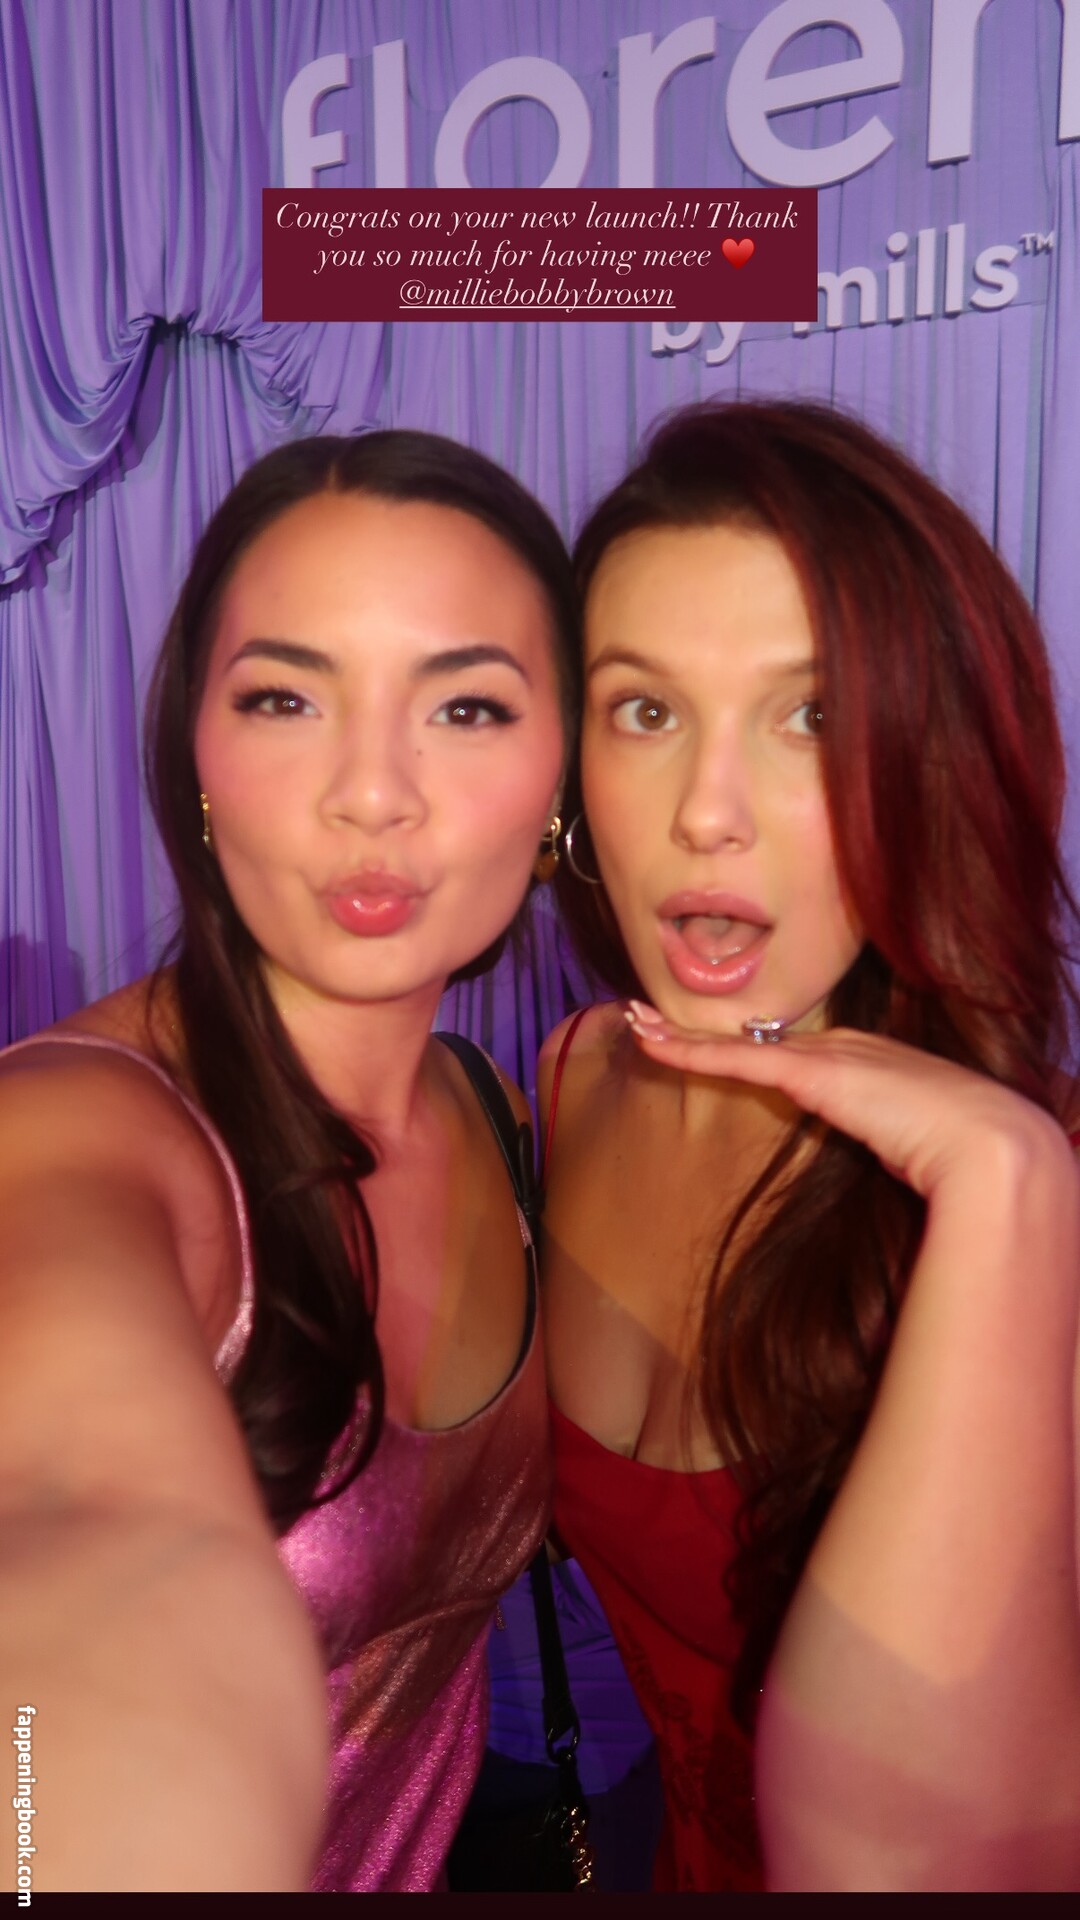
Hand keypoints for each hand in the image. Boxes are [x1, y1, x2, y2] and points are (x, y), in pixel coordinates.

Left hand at [624, 1002, 1073, 1201]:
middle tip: (646, 1019)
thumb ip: (888, 1150)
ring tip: (632, 1021)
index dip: (749, 1047)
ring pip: (735, 1043)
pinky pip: (735, 1058)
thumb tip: (884, 1169)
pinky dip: (688, 1051)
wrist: (989, 1145)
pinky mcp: (813, 1072)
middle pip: (757, 1039)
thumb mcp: (916, 1151)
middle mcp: (845, 1047)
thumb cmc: (966, 1160)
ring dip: (680, 1035)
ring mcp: (829, 1055)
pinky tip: (650, 1042)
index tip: (716, 1046)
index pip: (793, 1051)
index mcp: (871, 1064)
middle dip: (701, 1033)